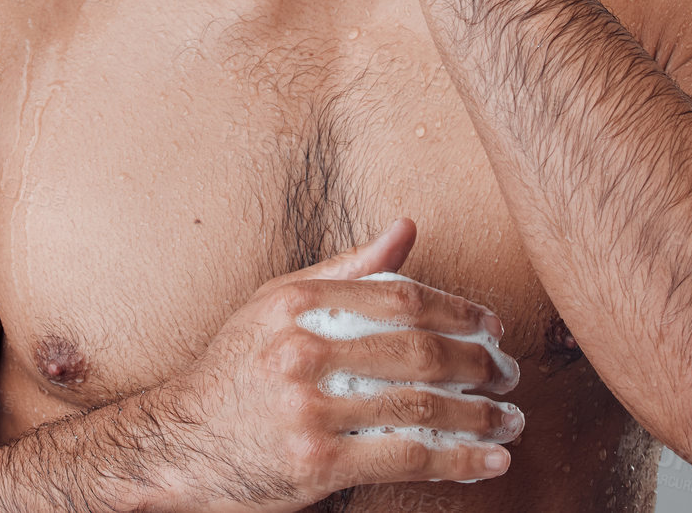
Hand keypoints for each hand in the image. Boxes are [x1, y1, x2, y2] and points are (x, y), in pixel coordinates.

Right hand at [152, 218, 522, 511]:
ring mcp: (310, 409)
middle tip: (510, 374)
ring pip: (420, 407)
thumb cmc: (236, 368)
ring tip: (510, 419)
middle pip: (419, 351)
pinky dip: (458, 461)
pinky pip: (406, 458)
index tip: (492, 325)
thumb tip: (407, 228)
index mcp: (300, 304)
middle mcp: (304, 351)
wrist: (180, 443)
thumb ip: (348, 270)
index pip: (401, 297)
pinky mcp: (316, 464)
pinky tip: (489, 461)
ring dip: (479, 416)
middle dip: (478, 364)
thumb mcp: (278, 303)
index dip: (458, 310)